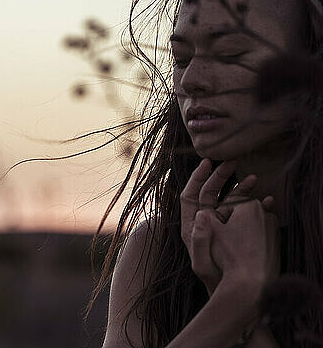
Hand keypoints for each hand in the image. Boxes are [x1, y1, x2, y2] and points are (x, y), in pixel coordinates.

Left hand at [180, 158, 262, 295]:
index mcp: (192, 226)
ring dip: (240, 188)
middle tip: (233, 163)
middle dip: (221, 177)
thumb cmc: (213, 281)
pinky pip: (244, 213)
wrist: (229, 294)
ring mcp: (221, 226)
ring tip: (254, 178)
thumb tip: (202, 214)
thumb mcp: (202, 263)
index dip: (197, 178)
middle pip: (210, 193)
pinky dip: (254, 204)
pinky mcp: (236, 231)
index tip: (207, 163)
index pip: (190, 196)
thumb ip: (199, 238)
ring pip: (229, 200)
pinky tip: (267, 199)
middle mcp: (205, 223)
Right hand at [209, 196, 280, 294]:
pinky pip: (258, 238)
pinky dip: (249, 244)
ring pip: (248, 226)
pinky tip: (242, 256)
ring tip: (233, 251)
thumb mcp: (209, 231)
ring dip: (239, 235)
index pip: (227, 203)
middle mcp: (266, 214)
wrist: (253, 284)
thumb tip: (204, 211)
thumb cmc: (231, 257)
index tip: (215, 231)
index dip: (217, 218)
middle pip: (239, 214)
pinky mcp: (277, 244)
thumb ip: (205, 215)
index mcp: (249, 205)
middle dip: (229, 225)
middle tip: (223, 242)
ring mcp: (274, 229)